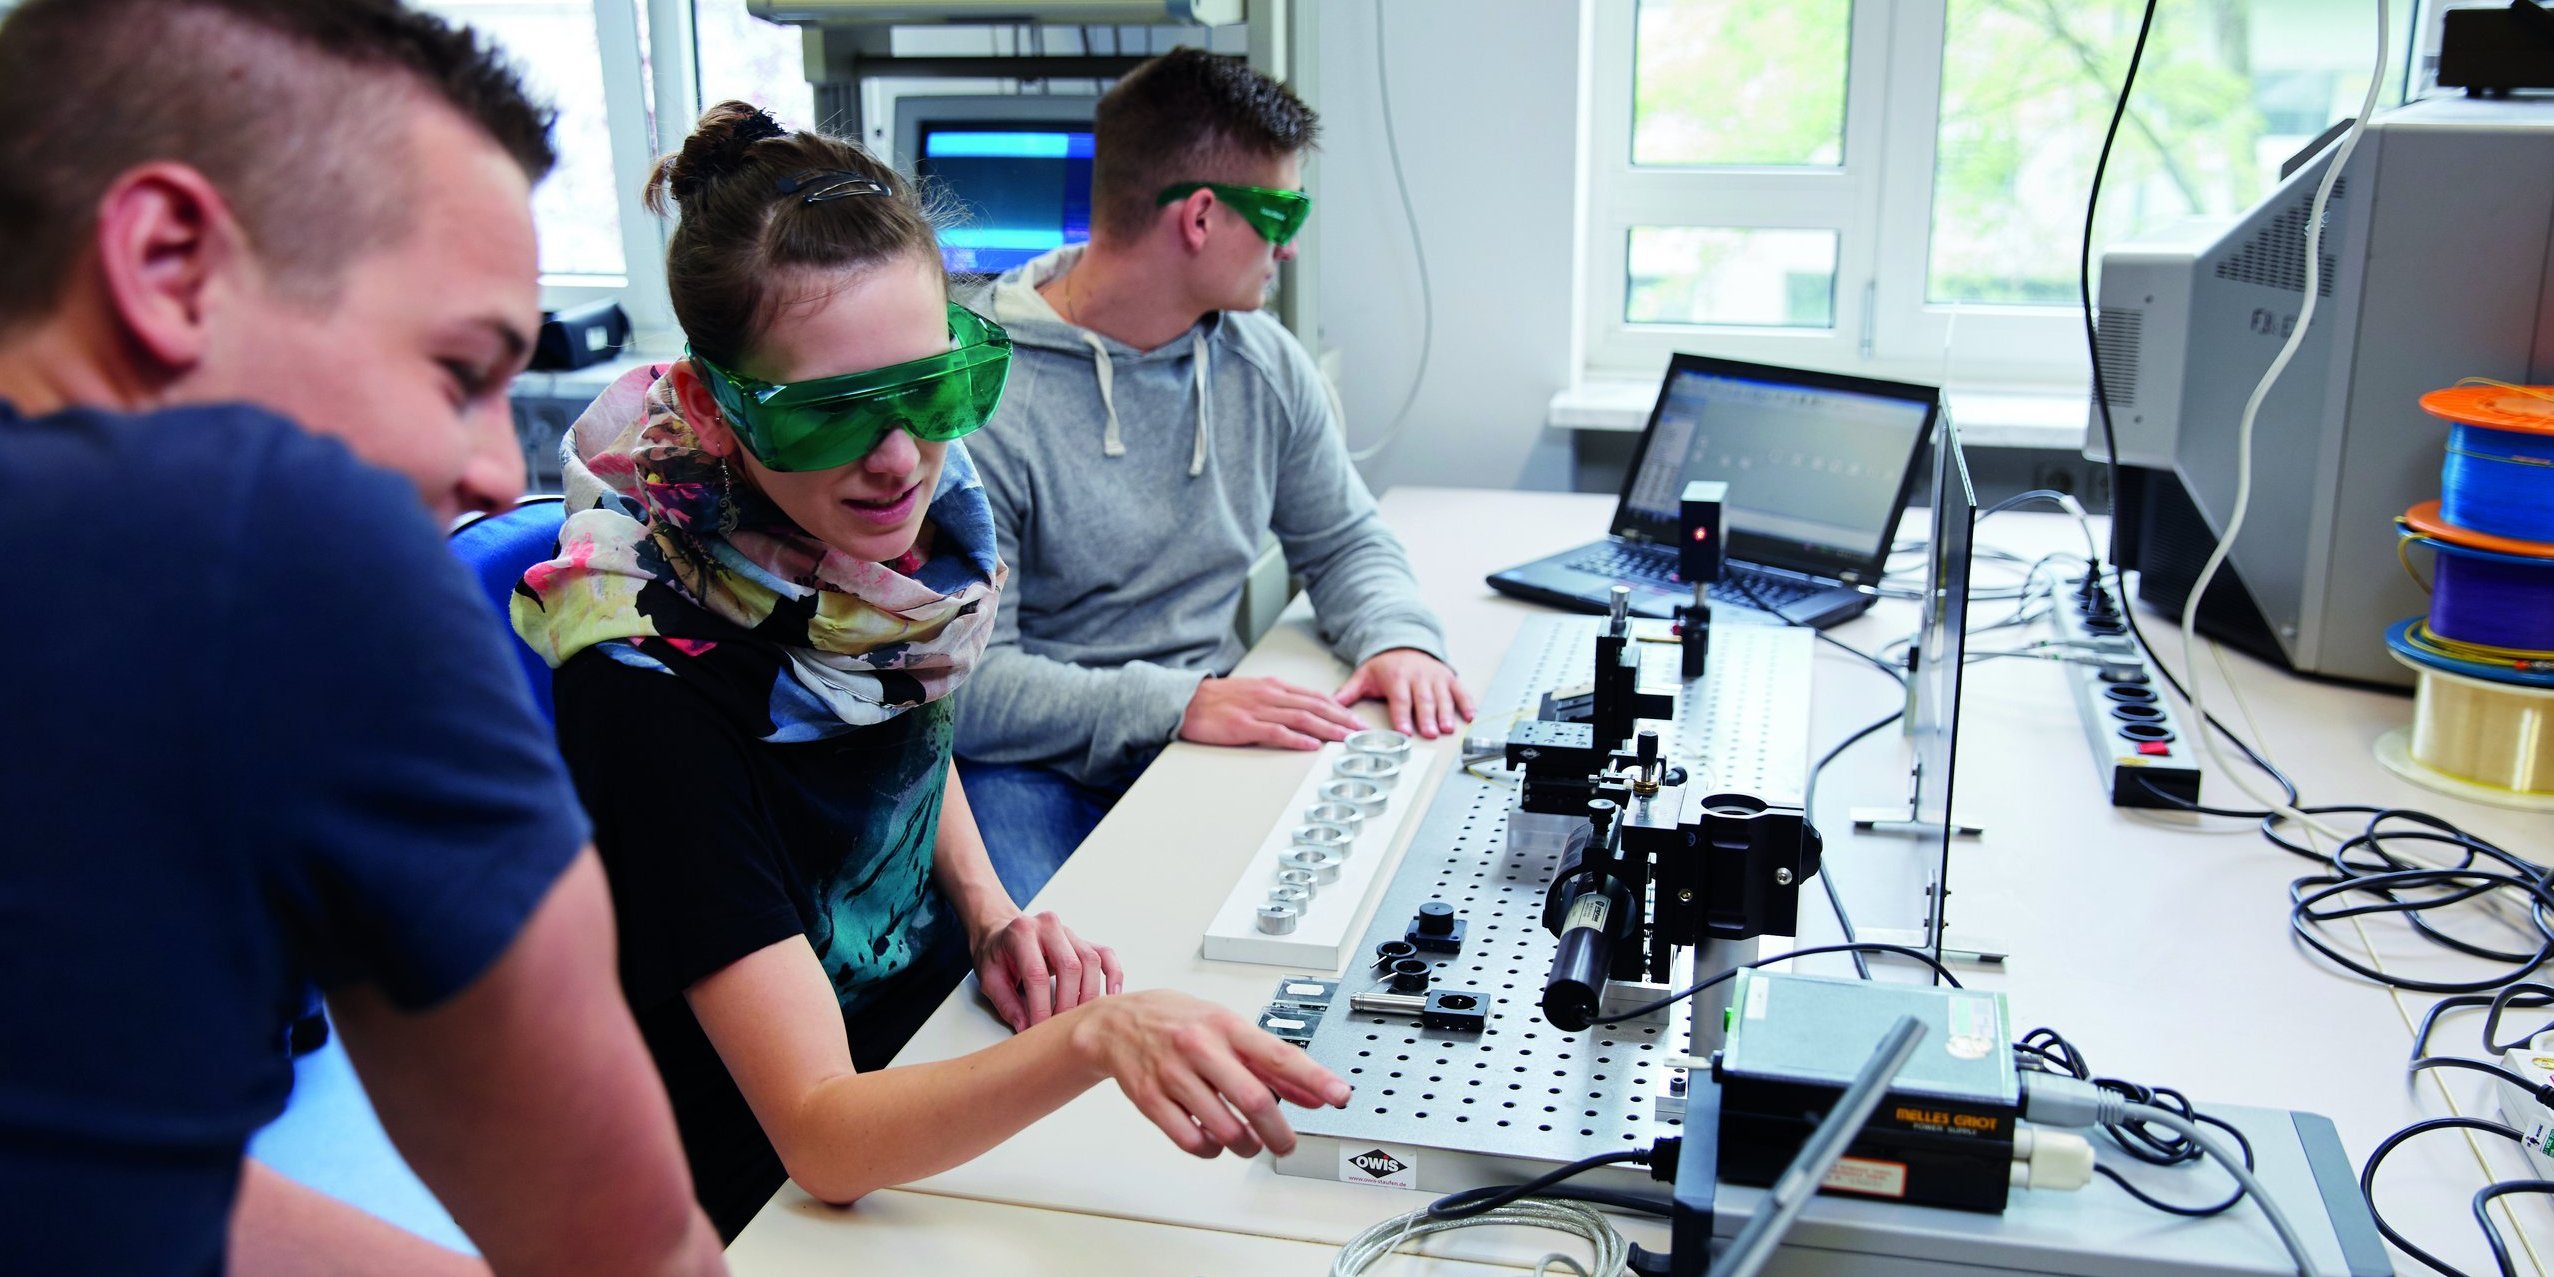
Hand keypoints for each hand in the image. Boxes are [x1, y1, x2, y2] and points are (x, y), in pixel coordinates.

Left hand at [969, 909, 1121, 1030]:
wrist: (1002, 931)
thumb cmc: (996, 954)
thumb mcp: (989, 978)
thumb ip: (1007, 1004)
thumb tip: (1026, 1028)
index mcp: (1021, 932)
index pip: (1036, 973)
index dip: (1040, 1006)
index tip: (1039, 1029)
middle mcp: (1048, 926)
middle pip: (1070, 966)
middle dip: (1067, 1003)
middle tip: (1060, 1028)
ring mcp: (1069, 931)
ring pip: (1091, 961)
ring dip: (1089, 994)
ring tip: (1080, 1018)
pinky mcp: (1082, 940)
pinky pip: (1105, 954)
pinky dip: (1113, 974)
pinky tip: (1112, 994)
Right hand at [1071, 991, 1351, 1158]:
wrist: (1115, 1023)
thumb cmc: (1178, 1023)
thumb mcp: (1227, 1029)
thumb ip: (1270, 1064)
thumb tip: (1313, 1095)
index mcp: (1225, 1025)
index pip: (1279, 1054)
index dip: (1314, 1078)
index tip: (1340, 1095)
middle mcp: (1200, 1047)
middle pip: (1253, 1099)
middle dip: (1278, 1132)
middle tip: (1286, 1143)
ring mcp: (1172, 1075)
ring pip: (1223, 1128)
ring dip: (1245, 1145)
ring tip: (1249, 1143)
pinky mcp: (1150, 1100)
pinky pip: (1190, 1140)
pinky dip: (1210, 1150)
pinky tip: (1214, 1141)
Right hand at [1178, 675, 1365, 748]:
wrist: (1184, 700)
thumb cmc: (1216, 700)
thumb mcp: (1252, 692)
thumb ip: (1276, 700)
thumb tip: (1300, 711)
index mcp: (1273, 687)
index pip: (1315, 696)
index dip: (1340, 708)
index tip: (1356, 720)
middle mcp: (1270, 695)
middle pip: (1314, 706)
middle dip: (1342, 719)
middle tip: (1362, 731)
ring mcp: (1257, 710)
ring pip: (1301, 718)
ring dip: (1328, 729)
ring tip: (1346, 739)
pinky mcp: (1243, 726)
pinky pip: (1275, 732)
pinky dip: (1296, 739)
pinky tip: (1312, 745)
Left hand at [1335, 648, 1474, 739]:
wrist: (1404, 643)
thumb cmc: (1385, 665)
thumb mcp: (1364, 675)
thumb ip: (1348, 692)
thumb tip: (1330, 706)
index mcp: (1396, 677)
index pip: (1400, 699)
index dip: (1402, 716)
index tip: (1405, 731)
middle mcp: (1417, 676)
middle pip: (1423, 700)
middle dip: (1427, 717)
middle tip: (1430, 733)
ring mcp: (1434, 677)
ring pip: (1442, 696)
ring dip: (1446, 713)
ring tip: (1447, 728)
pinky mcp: (1447, 678)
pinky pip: (1459, 690)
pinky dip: (1466, 702)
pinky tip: (1470, 715)